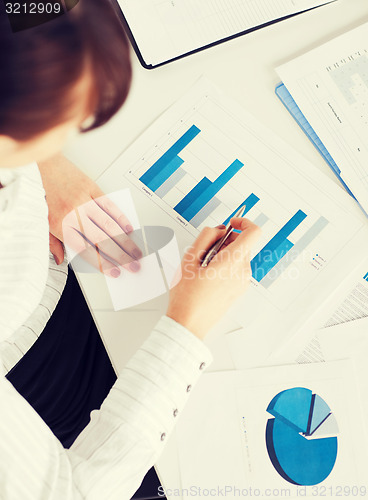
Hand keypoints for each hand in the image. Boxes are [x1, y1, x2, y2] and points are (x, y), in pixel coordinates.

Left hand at [38, 154, 141, 276]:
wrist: (40, 163)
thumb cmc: (40, 191)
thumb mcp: (40, 221)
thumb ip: (52, 242)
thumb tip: (60, 259)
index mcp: (60, 225)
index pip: (85, 249)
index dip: (102, 263)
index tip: (114, 271)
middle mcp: (73, 213)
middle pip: (102, 239)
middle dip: (120, 256)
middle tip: (133, 265)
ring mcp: (84, 200)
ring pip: (109, 225)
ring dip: (125, 240)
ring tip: (135, 251)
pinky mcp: (91, 187)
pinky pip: (109, 205)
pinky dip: (120, 217)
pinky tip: (128, 228)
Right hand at [166, 218, 260, 339]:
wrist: (190, 323)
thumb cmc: (188, 296)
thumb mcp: (190, 259)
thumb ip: (206, 237)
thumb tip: (218, 230)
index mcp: (232, 261)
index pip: (253, 232)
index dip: (243, 222)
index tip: (231, 224)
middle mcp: (242, 271)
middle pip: (242, 244)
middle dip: (226, 240)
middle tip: (205, 250)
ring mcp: (242, 282)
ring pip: (238, 256)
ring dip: (223, 253)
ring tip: (203, 267)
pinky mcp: (239, 289)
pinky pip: (236, 268)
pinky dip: (225, 265)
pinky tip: (207, 275)